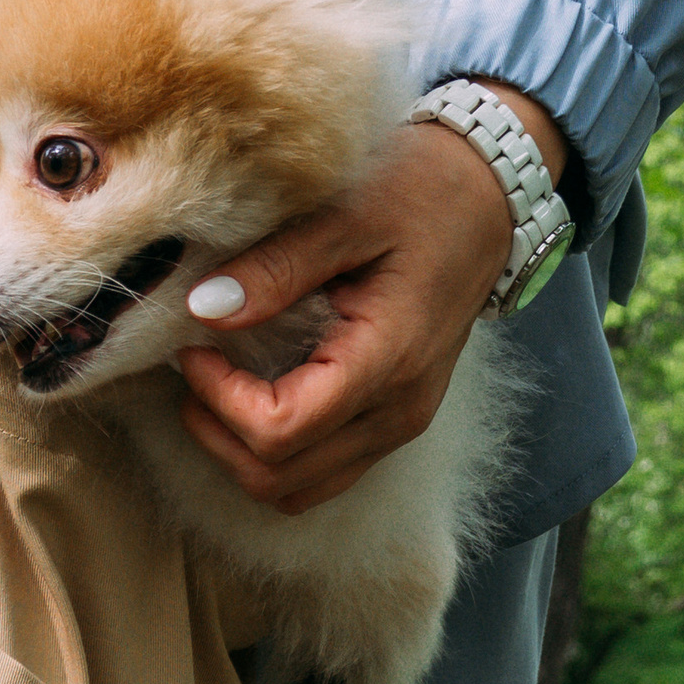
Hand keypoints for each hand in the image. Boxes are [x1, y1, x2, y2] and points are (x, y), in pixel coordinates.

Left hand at [176, 87, 565, 512]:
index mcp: (387, 361)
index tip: (195, 347)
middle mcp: (398, 412)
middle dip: (218, 434)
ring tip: (216, 387)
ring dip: (242, 454)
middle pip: (282, 479)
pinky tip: (254, 394)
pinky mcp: (393, 422)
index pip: (281, 431)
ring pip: (299, 490)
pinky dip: (276, 452)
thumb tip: (204, 310)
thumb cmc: (423, 194)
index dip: (220, 401)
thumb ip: (275, 266)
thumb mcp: (345, 213)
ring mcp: (400, 425)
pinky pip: (322, 472)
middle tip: (194, 367)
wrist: (489, 200)